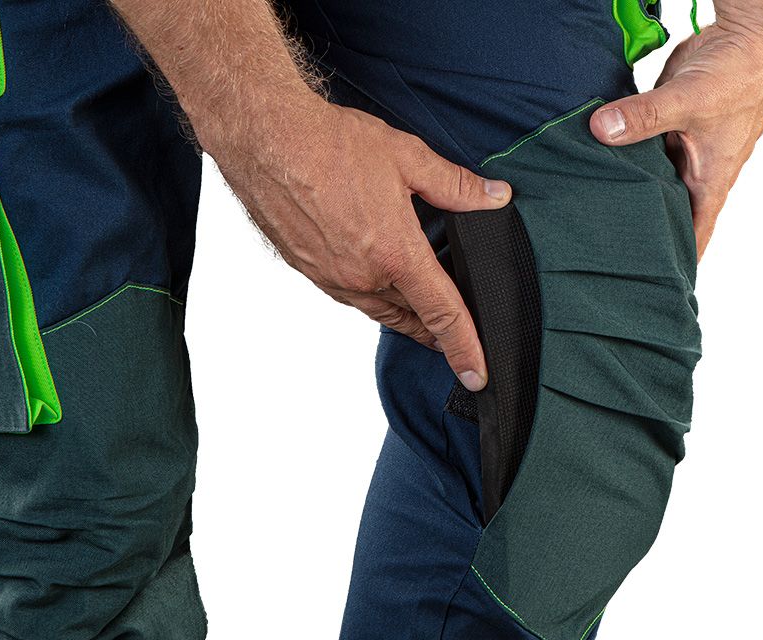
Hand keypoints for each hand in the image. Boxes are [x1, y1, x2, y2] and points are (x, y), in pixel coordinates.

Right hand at [202, 96, 510, 390]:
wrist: (267, 140)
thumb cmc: (330, 144)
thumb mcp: (407, 157)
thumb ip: (456, 185)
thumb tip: (496, 197)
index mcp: (395, 254)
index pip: (443, 315)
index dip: (466, 349)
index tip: (477, 376)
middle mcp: (362, 276)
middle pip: (411, 318)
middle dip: (436, 330)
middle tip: (455, 335)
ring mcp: (331, 277)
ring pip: (379, 310)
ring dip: (404, 315)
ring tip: (421, 315)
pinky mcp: (308, 270)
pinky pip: (349, 296)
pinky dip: (371, 297)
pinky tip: (376, 282)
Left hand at [589, 21, 762, 259]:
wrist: (747, 39)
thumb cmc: (737, 76)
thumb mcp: (689, 100)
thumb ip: (644, 116)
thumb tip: (600, 129)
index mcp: (709, 182)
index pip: (692, 236)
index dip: (674, 263)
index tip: (650, 289)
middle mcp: (693, 174)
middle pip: (662, 217)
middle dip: (638, 237)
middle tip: (600, 262)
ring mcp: (677, 153)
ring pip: (645, 187)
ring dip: (621, 200)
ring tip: (585, 226)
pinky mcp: (661, 132)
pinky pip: (635, 157)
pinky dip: (616, 166)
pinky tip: (588, 177)